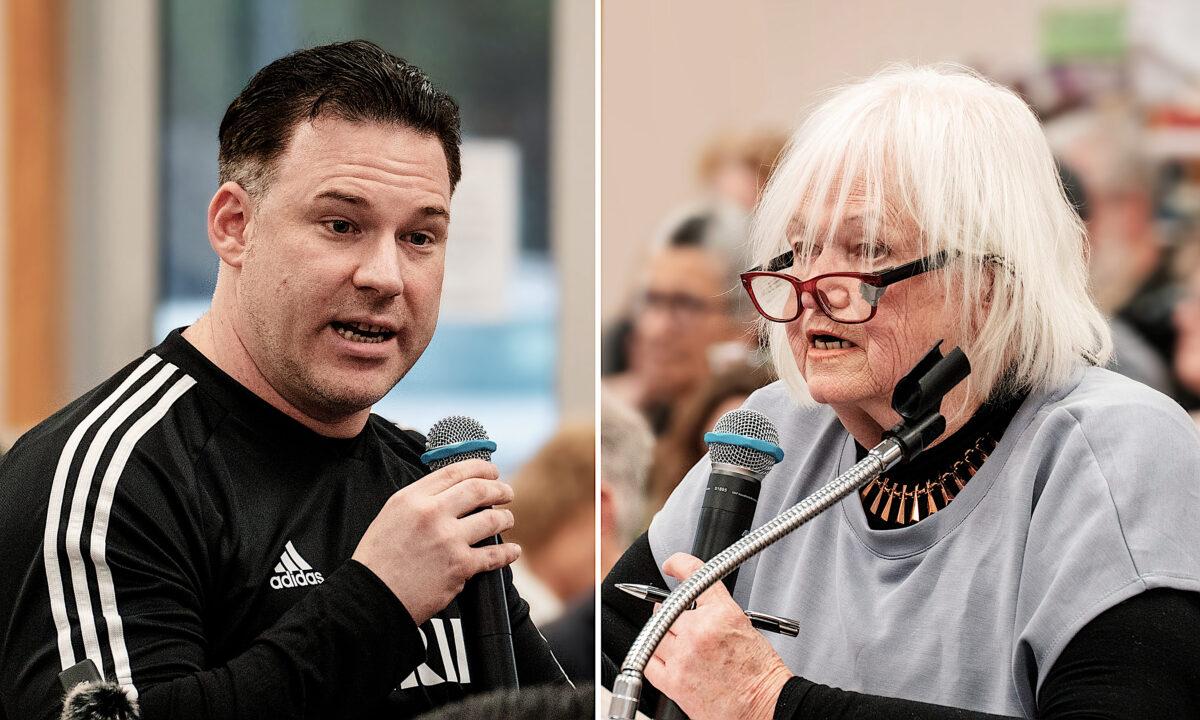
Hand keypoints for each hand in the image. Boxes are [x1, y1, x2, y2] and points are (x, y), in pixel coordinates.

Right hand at [352, 459, 518, 624]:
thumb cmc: (378, 560)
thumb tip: (451, 493)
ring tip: (507, 519)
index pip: (454, 471)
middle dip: (499, 489)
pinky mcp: (460, 566)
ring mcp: (448, 540)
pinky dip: (507, 552)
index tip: (492, 471)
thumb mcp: (392, 516)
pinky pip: (494, 555)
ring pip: (492, 520)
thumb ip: (420, 502)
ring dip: (505, 518)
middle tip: (506, 492)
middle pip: (479, 490)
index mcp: (412, 498)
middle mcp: (431, 514)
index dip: (480, 468)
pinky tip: (512, 550)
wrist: (371, 597)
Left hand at [646, 553, 792, 719]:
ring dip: (661, 633)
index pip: (694, 577)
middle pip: (668, 609)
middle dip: (670, 611)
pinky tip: (664, 658)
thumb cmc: (760, 673)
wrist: (766, 706)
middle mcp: (699, 631)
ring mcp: (683, 656)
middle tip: (678, 619)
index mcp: (722, 614)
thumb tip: (691, 606)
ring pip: (655, 633)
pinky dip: (652, 656)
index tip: (672, 564)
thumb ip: (715, 612)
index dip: (679, 564)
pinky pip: (648, 660)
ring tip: (675, 642)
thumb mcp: (745, 626)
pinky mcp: (673, 681)